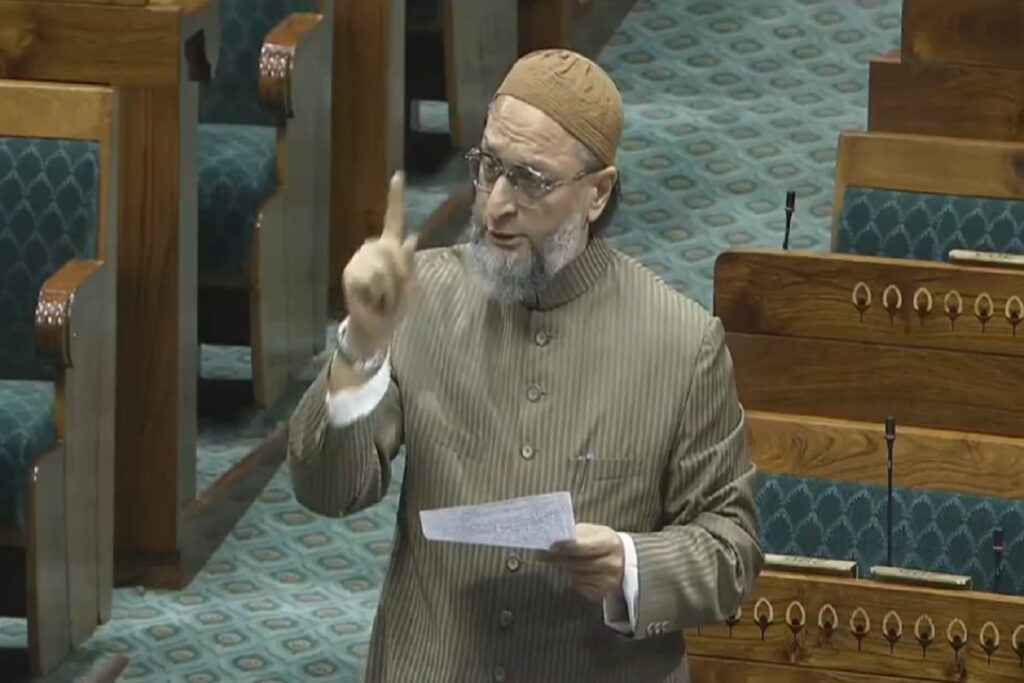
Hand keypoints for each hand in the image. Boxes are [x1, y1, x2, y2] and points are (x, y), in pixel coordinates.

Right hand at [342, 172, 416, 356]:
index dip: (395, 198)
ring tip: (381, 300)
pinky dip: (379, 296)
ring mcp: (359, 260)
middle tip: (392, 295)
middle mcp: (373, 248)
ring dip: (390, 291)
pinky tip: (371, 301)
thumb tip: (411, 238)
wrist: (376, 330)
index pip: (394, 219)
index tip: (398, 175)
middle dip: (400, 278)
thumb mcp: (409, 288)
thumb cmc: (393, 309)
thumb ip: (409, 265)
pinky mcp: (350, 274)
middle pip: (395, 251)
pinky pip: (374, 279)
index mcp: (389, 248)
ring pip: (385, 268)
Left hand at [544, 523, 624, 600]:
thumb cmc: (602, 541)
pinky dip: (575, 581)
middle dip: (560, 559)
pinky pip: (581, 588)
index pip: (582, 547)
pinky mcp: (604, 592)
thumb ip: (576, 535)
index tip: (551, 546)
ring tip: (566, 562)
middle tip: (546, 555)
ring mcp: (610, 580)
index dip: (565, 547)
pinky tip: (576, 573)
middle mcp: (612, 563)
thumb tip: (553, 540)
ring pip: (577, 577)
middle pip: (578, 564)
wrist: (623, 557)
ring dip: (568, 570)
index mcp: (610, 543)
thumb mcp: (592, 532)